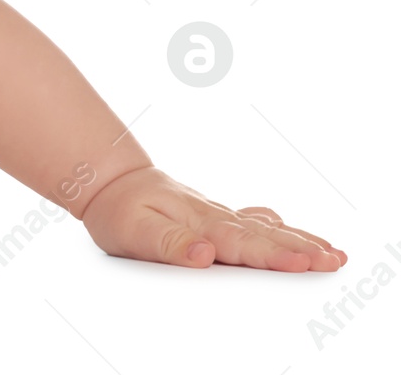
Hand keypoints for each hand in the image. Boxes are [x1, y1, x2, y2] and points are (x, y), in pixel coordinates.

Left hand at [79, 165, 345, 271]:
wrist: (110, 181)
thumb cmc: (119, 210)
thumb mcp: (133, 230)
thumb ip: (169, 243)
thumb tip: (203, 254)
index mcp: (197, 223)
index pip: (241, 243)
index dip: (272, 255)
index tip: (302, 263)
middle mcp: (214, 217)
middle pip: (263, 236)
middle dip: (301, 249)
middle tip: (334, 260)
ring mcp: (218, 216)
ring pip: (265, 229)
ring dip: (300, 240)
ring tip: (332, 253)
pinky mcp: (216, 218)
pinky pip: (255, 224)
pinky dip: (281, 230)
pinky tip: (296, 235)